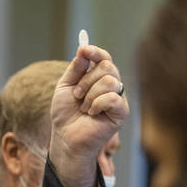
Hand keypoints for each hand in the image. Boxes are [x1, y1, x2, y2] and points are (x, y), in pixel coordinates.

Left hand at [48, 44, 128, 186]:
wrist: (65, 137)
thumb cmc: (66, 114)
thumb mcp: (65, 86)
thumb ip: (75, 68)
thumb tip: (83, 49)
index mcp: (100, 79)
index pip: (104, 58)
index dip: (95, 52)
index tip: (84, 50)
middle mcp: (112, 87)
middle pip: (107, 66)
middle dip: (86, 80)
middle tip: (77, 95)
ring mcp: (118, 99)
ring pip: (110, 80)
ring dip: (90, 94)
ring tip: (83, 107)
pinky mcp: (121, 112)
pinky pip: (112, 97)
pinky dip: (97, 104)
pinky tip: (91, 114)